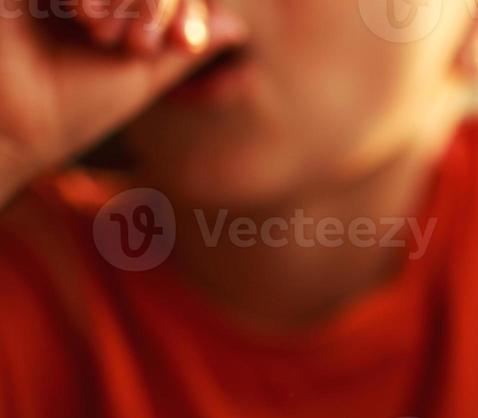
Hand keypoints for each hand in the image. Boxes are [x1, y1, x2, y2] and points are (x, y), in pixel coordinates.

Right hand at [0, 0, 243, 193]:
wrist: (11, 127)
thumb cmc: (71, 108)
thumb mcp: (142, 75)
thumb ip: (183, 47)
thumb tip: (236, 25)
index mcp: (106, 0)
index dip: (183, 5)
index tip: (185, 42)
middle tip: (138, 45)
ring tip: (105, 38)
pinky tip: (85, 17)